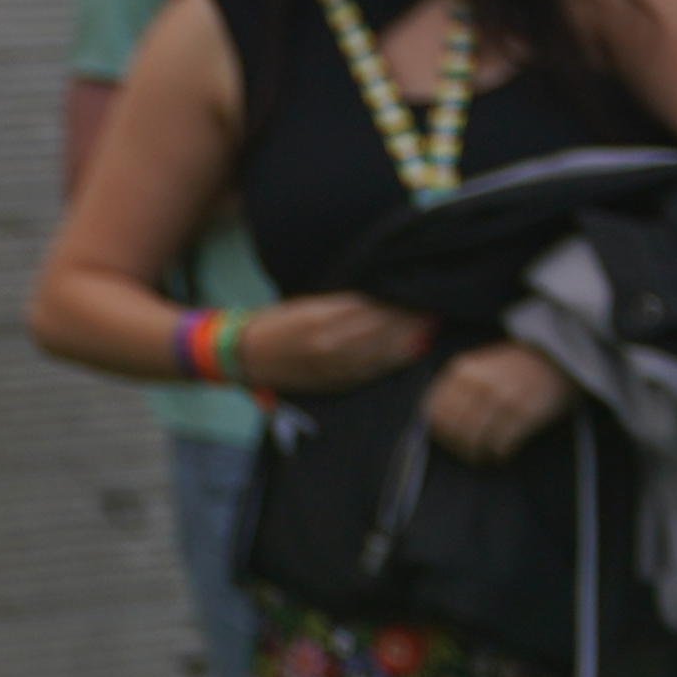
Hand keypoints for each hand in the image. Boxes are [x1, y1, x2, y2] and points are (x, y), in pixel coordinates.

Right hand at [236, 290, 433, 399]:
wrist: (244, 357)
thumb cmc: (273, 324)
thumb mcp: (304, 305)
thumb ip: (341, 304)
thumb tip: (380, 299)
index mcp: (320, 319)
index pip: (371, 309)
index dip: (397, 304)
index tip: (419, 294)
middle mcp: (330, 344)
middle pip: (381, 331)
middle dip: (409, 321)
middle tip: (432, 309)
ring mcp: (335, 366)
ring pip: (383, 352)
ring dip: (409, 339)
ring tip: (430, 327)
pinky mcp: (337, 382)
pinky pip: (374, 370)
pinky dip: (396, 360)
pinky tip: (413, 350)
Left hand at [424, 342, 575, 465]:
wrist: (556, 358)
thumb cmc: (514, 367)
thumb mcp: (479, 367)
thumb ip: (457, 388)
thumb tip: (437, 422)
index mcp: (462, 370)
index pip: (436, 410)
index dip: (439, 431)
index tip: (448, 441)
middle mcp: (479, 383)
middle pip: (455, 427)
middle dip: (459, 446)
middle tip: (469, 454)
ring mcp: (503, 397)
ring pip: (477, 437)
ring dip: (479, 453)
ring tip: (484, 456)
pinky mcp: (526, 412)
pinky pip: (503, 442)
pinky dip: (500, 453)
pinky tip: (502, 455)